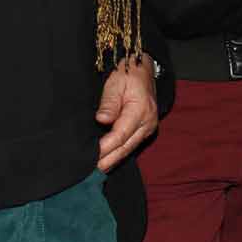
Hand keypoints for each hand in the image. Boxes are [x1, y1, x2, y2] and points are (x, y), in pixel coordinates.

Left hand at [97, 53, 158, 169]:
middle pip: (126, 146)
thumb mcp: (116, 83)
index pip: (120, 134)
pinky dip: (119, 153)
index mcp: (140, 110)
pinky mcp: (145, 130)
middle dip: (109, 159)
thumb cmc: (128, 75)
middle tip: (92, 170)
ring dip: (113, 159)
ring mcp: (148, 127)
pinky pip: (131, 145)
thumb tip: (101, 120)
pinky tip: (108, 160)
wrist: (143, 70)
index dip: (106, 147)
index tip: (92, 155)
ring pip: (129, 148)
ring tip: (97, 169)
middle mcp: (147, 122)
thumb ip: (109, 102)